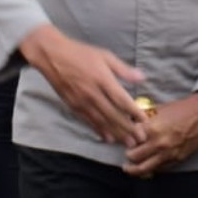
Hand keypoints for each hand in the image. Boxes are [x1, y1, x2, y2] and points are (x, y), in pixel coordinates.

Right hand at [20, 25, 147, 146]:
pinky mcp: (73, 106)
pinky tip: (108, 138)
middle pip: (113, 114)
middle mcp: (93, 93)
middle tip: (140, 139)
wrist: (52, 56)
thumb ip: (123, 69)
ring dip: (116, 134)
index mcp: (102, 79)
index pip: (121, 99)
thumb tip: (142, 77)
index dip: (133, 112)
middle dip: (128, 128)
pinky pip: (89, 121)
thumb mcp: (105, 56)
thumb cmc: (81, 53)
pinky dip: (99, 130)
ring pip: (102, 121)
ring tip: (128, 143)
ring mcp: (82, 101)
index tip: (145, 121)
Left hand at [123, 93, 197, 177]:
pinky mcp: (176, 159)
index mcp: (152, 128)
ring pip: (143, 168)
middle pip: (132, 156)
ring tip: (129, 168)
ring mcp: (167, 153)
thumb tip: (131, 122)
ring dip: (133, 169)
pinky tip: (147, 167)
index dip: (123, 139)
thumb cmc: (182, 109)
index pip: (128, 139)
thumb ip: (144, 117)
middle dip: (128, 154)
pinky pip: (159, 169)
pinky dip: (150, 169)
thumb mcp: (159, 109)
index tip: (121, 139)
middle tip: (126, 153)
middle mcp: (158, 143)